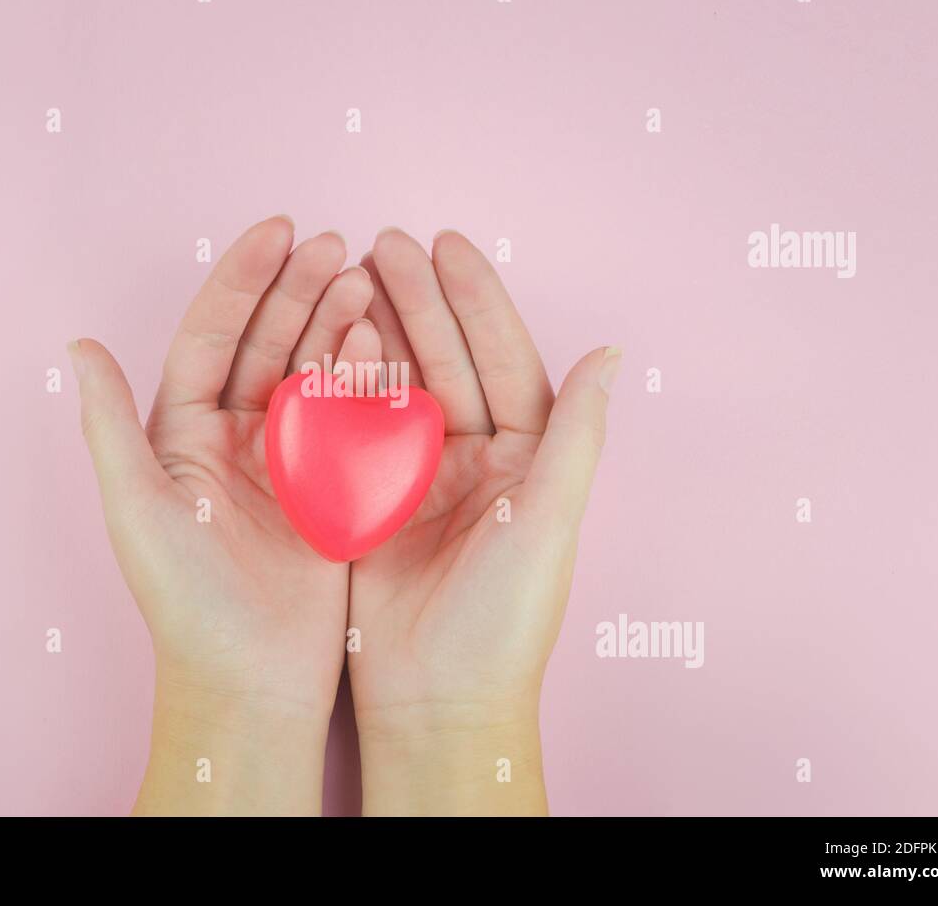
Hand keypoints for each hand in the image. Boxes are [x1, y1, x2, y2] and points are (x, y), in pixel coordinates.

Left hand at [70, 217, 378, 814]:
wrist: (252, 679)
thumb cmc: (185, 601)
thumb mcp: (137, 509)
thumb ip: (109, 425)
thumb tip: (76, 343)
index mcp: (184, 432)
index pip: (213, 335)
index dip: (243, 279)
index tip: (280, 230)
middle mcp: (234, 436)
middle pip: (269, 341)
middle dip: (300, 288)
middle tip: (339, 244)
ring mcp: (289, 458)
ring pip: (313, 369)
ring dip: (336, 321)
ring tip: (366, 279)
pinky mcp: (334, 485)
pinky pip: (352, 415)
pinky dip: (368, 376)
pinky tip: (387, 343)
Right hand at [347, 228, 618, 814]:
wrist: (437, 697)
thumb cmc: (506, 620)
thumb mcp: (550, 522)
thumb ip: (577, 436)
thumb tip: (612, 355)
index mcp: (527, 457)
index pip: (501, 359)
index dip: (477, 300)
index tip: (446, 243)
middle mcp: (476, 458)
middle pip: (447, 360)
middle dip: (419, 299)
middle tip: (384, 240)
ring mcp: (418, 475)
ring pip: (400, 384)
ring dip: (381, 328)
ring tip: (352, 271)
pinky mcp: (370, 500)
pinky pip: (356, 427)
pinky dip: (342, 384)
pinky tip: (324, 340)